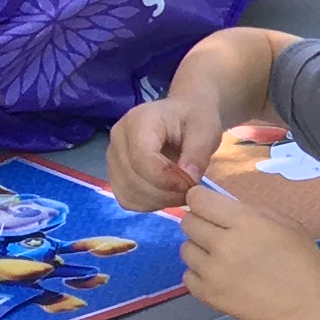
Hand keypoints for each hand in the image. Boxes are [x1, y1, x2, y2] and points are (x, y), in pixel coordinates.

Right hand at [108, 89, 220, 210]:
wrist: (184, 116)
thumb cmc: (195, 119)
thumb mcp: (206, 130)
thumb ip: (198, 153)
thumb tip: (188, 180)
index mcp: (139, 120)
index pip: (141, 159)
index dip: (166, 179)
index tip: (190, 183)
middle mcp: (118, 138)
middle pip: (132, 179)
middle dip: (165, 192)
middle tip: (190, 190)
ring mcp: (113, 157)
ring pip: (128, 193)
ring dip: (158, 200)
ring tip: (181, 191)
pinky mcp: (115, 174)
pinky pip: (127, 199)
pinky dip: (149, 203)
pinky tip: (168, 194)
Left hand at [177, 177, 319, 319]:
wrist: (303, 308)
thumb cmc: (302, 263)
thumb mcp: (286, 224)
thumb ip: (253, 212)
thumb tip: (226, 209)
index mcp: (244, 222)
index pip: (199, 200)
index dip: (200, 199)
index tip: (209, 205)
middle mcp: (222, 243)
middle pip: (188, 222)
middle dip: (200, 222)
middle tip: (218, 232)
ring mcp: (211, 271)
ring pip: (185, 249)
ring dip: (199, 249)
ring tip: (219, 257)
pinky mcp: (207, 294)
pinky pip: (188, 275)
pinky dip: (199, 274)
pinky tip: (218, 276)